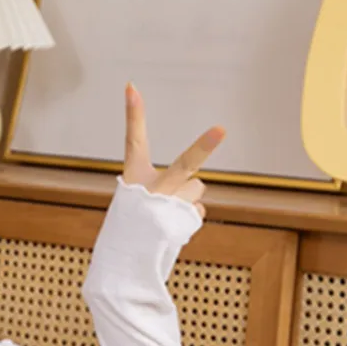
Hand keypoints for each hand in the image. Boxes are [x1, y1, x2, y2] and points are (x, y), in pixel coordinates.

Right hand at [122, 84, 224, 219]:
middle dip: (203, 147)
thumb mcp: (140, 197)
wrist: (126, 258)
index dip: (133, 113)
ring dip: (188, 200)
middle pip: (185, 164)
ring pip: (197, 188)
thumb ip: (173, 185)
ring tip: (168, 215)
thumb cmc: (134, 223)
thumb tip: (198, 189)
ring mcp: (167, 206)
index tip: (132, 87)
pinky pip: (198, 211)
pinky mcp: (180, 223)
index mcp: (135, 177)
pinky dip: (188, 219)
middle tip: (220, 130)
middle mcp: (152, 189)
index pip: (133, 140)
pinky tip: (172, 229)